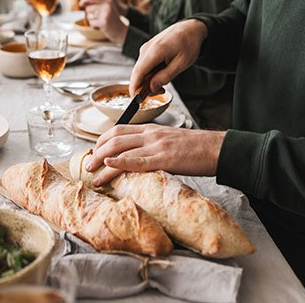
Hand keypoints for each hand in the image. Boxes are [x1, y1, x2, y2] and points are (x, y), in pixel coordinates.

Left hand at [79, 0, 127, 44]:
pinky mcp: (103, 22)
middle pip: (88, 7)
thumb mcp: (106, 9)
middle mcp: (107, 6)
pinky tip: (101, 26)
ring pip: (89, 16)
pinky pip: (92, 23)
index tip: (81, 4)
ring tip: (100, 21)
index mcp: (108, 1)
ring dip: (92, 20)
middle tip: (95, 17)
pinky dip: (94, 26)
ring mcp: (106, 14)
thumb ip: (97, 4)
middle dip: (89, 13)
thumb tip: (82, 2)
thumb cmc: (111, 20)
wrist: (121, 31)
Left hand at [84, 124, 225, 185]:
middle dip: (96, 152)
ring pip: (121, 149)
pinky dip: (120, 162)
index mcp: (151, 130)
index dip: (101, 141)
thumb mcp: (170, 141)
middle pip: (114, 138)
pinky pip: (137, 160)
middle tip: (87, 165)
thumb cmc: (196, 149)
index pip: (118, 131)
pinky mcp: (164, 159)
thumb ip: (152, 146)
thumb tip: (137, 158)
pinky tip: (108, 165)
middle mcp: (150, 134)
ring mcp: (156, 145)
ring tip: (92, 174)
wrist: (217, 149)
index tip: (93, 153)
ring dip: (102, 162)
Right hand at [130, 19, 207, 95]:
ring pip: (140, 69)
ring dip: (147, 80)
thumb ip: (165, 76)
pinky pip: (144, 64)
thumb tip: (152, 88)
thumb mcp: (181, 63)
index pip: (138, 72)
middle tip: (159, 92)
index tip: (135, 100)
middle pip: (137, 72)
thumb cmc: (188, 44)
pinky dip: (149, 73)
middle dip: (143, 86)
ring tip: (163, 84)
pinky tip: (160, 75)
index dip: (134, 87)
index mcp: (155, 51)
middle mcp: (146, 49)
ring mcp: (146, 48)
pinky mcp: (147, 49)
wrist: (190, 28)